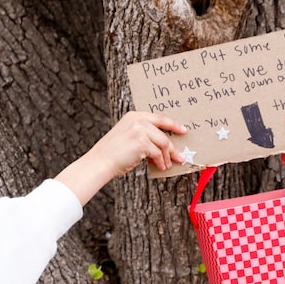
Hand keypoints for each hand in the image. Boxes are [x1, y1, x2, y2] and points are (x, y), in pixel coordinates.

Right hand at [55, 111, 187, 204]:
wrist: (101, 161)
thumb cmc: (113, 153)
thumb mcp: (127, 137)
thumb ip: (143, 135)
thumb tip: (163, 146)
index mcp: (134, 116)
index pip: (159, 118)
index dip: (173, 124)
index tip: (183, 130)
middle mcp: (138, 120)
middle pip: (163, 132)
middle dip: (173, 147)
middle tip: (180, 156)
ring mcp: (140, 130)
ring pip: (163, 143)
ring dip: (167, 157)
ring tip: (166, 165)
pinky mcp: (142, 143)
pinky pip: (158, 153)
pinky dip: (161, 162)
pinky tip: (160, 167)